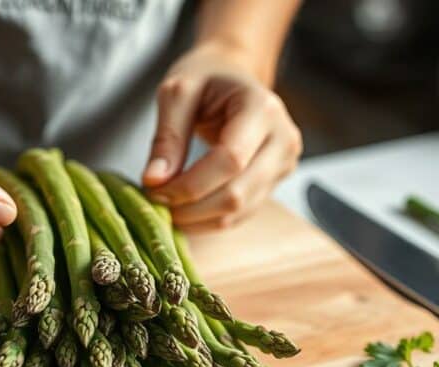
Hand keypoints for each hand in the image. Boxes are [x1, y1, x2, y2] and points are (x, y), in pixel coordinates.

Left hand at [142, 43, 301, 228]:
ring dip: (197, 218)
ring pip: (239, 210)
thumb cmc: (205, 78)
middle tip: (155, 203)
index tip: (154, 190)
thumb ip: (166, 138)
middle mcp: (283, 139)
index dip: (189, 184)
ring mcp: (284, 164)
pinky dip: (208, 219)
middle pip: (237, 193)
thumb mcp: (177, 93)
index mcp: (262, 108)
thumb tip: (154, 181)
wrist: (234, 75)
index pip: (230, 160)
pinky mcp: (275, 182)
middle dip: (191, 207)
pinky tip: (183, 209)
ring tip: (166, 205)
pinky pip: (240, 214)